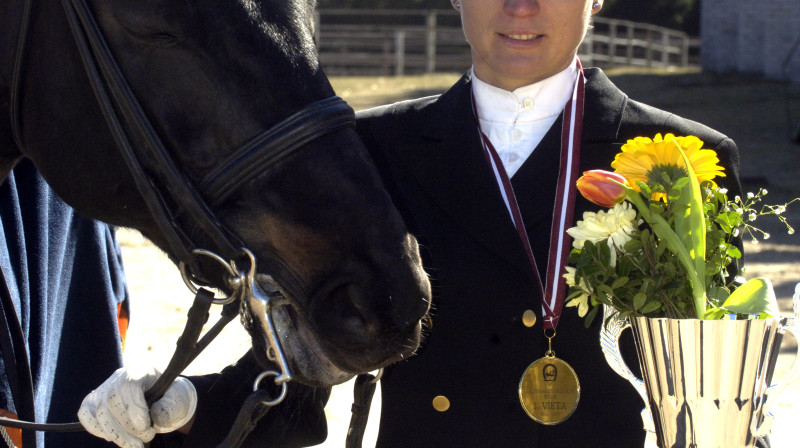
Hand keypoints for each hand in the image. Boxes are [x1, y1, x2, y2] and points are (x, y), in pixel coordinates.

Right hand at [79, 367, 196, 447]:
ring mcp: (104, 388)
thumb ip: (169, 407)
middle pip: (111, 400)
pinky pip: (86, 414)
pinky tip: (114, 437)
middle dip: (126, 427)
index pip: (128, 387)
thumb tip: (155, 417)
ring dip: (115, 433)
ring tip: (133, 445)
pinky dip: (97, 429)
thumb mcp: (177, 400)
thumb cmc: (169, 398)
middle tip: (142, 441)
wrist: (162, 399)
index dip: (135, 410)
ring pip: (99, 411)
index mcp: (140, 371)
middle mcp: (119, 376)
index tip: (146, 429)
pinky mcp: (94, 401)